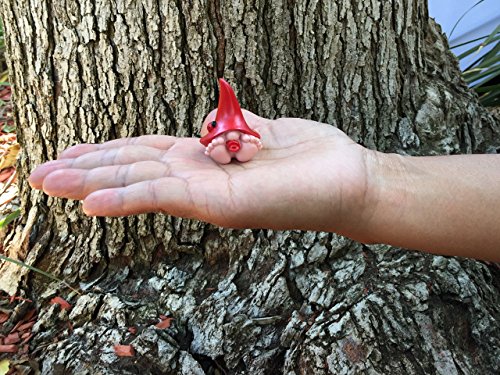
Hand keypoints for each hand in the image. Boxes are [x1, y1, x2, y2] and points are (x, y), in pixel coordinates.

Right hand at [29, 110, 371, 235]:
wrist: (347, 181)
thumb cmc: (307, 157)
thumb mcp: (257, 134)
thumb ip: (226, 133)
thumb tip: (207, 130)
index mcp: (205, 160)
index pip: (144, 154)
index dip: (106, 152)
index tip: (71, 150)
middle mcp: (200, 178)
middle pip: (132, 169)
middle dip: (84, 170)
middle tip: (38, 173)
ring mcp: (207, 193)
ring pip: (138, 184)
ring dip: (91, 183)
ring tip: (48, 182)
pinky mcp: (220, 203)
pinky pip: (166, 196)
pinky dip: (127, 200)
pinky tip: (90, 202)